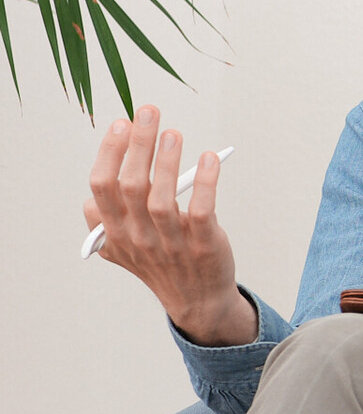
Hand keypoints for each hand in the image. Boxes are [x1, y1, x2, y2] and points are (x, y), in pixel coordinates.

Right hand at [84, 106, 256, 345]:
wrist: (197, 300)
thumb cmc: (160, 261)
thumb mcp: (123, 246)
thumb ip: (106, 217)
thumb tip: (105, 170)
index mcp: (113, 232)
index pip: (102, 187)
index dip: (110, 152)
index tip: (122, 123)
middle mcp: (138, 238)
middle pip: (129, 185)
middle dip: (138, 145)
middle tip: (149, 112)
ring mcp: (171, 244)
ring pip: (161, 198)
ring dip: (166, 162)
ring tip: (173, 133)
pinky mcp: (203, 246)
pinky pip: (201, 211)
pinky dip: (205, 183)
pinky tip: (209, 159)